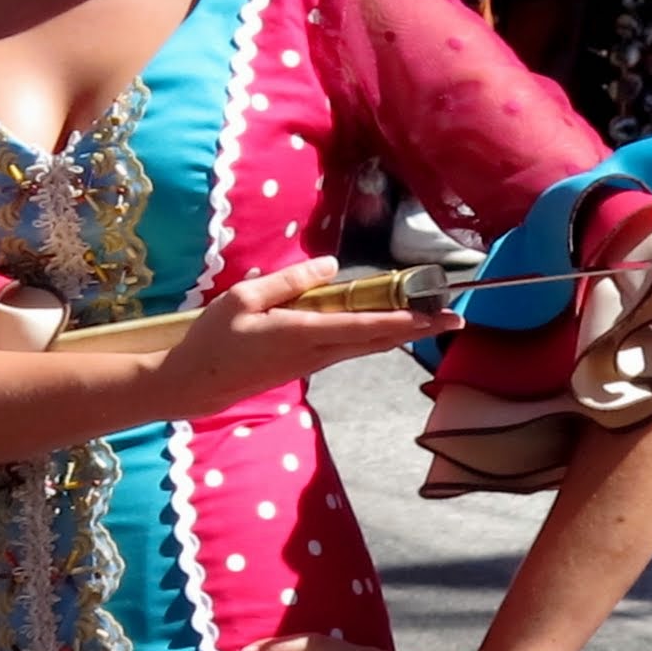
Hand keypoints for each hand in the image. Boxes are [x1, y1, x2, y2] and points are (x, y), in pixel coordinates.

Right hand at [147, 256, 438, 418]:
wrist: (195, 384)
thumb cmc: (214, 337)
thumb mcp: (244, 298)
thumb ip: (289, 281)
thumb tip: (332, 267)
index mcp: (301, 333)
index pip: (363, 326)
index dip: (402, 319)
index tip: (435, 315)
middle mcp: (316, 352)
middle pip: (376, 340)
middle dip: (416, 329)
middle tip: (456, 319)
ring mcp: (312, 362)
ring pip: (365, 346)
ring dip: (399, 332)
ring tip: (430, 319)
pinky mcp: (305, 364)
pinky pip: (348, 348)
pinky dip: (374, 335)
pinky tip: (386, 327)